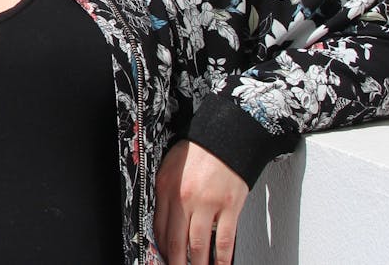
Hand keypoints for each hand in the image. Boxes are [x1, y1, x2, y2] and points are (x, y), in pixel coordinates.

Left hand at [153, 140, 248, 264]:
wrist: (226, 136)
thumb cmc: (199, 152)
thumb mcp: (170, 168)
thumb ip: (165, 194)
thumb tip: (163, 222)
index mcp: (167, 188)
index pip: (159, 228)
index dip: (160, 249)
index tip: (163, 258)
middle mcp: (185, 198)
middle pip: (176, 241)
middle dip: (175, 263)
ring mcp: (208, 204)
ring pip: (199, 245)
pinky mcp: (230, 206)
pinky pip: (225, 239)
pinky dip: (222, 258)